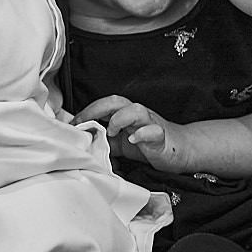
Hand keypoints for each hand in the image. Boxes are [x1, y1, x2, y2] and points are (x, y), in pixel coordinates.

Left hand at [75, 95, 194, 172]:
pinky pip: (154, 130)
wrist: (180, 149)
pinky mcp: (162, 136)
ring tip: (111, 132)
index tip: (72, 125)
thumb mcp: (120, 144)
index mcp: (125, 115)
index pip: (103, 105)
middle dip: (97, 109)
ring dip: (120, 118)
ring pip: (136, 110)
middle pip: (116, 101)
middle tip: (82, 123)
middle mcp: (136, 115)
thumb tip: (81, 144)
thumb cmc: (148, 144)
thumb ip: (103, 141)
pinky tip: (134, 139)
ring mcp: (150, 123)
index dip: (86, 111)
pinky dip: (143, 133)